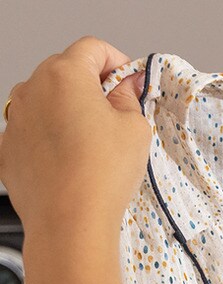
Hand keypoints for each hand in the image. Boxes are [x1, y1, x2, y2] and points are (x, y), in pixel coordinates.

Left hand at [0, 37, 148, 237]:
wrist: (69, 220)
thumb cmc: (102, 174)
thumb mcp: (135, 129)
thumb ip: (129, 98)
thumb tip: (126, 88)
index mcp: (64, 75)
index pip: (92, 48)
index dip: (116, 61)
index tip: (129, 81)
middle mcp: (31, 89)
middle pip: (65, 71)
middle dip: (91, 86)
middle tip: (117, 114)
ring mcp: (14, 118)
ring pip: (46, 101)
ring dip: (69, 111)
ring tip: (93, 143)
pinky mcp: (7, 147)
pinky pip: (33, 131)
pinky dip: (52, 138)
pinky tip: (73, 162)